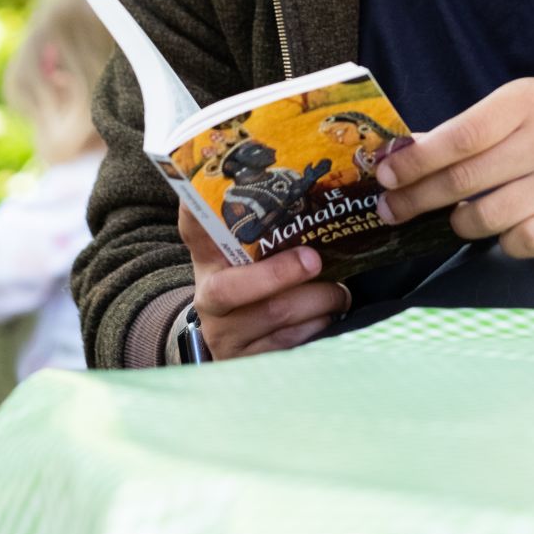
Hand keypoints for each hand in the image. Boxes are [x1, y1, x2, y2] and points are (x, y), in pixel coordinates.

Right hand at [178, 207, 350, 359]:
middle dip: (280, 273)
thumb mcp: (249, 253)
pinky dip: (316, 326)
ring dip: (317, 300)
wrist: (240, 337)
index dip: (197, 215)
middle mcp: (207, 298)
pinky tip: (330, 315)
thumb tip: (287, 170)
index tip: (207, 196)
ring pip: (274, 315)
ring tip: (340, 291)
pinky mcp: (246, 363)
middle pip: (233, 288)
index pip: (193, 229)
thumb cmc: (256, 281)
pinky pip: (288, 345)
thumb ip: (263, 222)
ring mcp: (224, 335)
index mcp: (208, 258)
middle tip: (315, 259)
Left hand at [374, 79, 533, 257]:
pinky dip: (503, 242)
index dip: (417, 161)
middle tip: (390, 210)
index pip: (459, 136)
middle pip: (464, 180)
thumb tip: (406, 152)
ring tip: (456, 218)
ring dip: (459, 223)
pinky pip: (520, 243)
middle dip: (416, 199)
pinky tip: (505, 229)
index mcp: (528, 102)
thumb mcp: (525, 108)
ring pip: (487, 217)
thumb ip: (471, 130)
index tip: (385, 175)